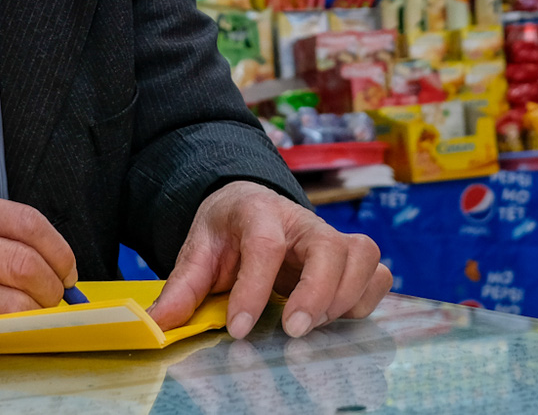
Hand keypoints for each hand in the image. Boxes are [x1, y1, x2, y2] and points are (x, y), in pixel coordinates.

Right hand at [0, 187, 77, 336]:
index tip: (68, 269)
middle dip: (52, 286)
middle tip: (57, 296)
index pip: (27, 223)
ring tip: (35, 312)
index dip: (60, 250)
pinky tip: (9, 326)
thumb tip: (51, 258)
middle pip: (23, 263)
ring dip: (35, 312)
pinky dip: (7, 329)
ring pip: (9, 301)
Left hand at [148, 182, 391, 338]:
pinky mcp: (350, 258)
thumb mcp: (198, 251)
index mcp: (259, 212)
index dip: (253, 288)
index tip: (237, 329)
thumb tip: (159, 325)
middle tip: (293, 330)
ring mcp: (332, 238)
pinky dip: (365, 300)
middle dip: (317, 292)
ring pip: (363, 256)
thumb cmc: (227, 231)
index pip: (264, 244)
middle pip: (330, 246)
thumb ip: (182, 287)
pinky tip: (336, 319)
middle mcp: (303, 222)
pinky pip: (379, 275)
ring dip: (343, 297)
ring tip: (311, 324)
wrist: (250, 207)